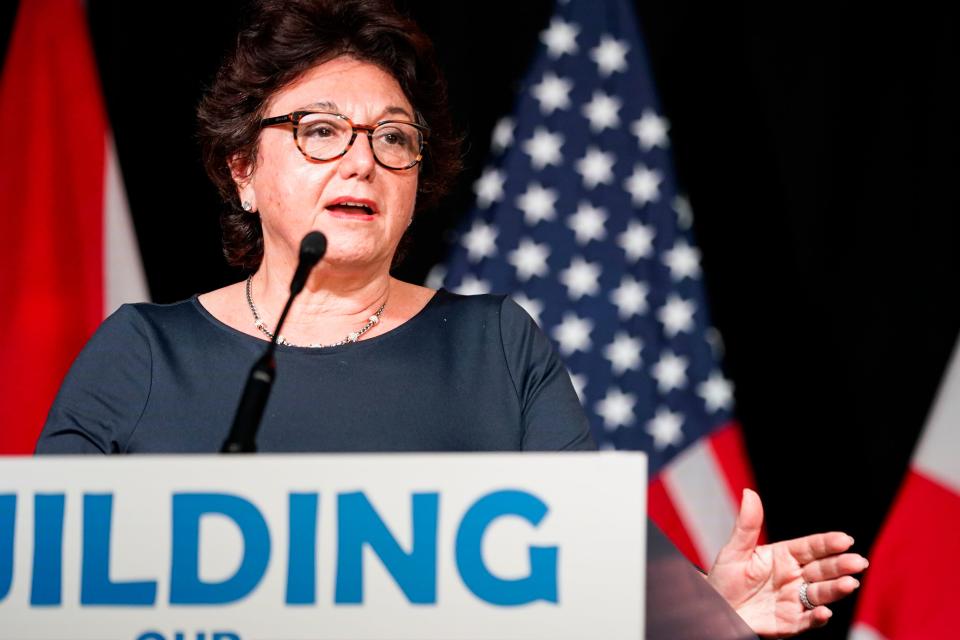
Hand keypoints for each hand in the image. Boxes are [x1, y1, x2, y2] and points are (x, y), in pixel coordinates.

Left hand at [706, 489, 868, 637]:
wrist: (715, 610)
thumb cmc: (724, 579)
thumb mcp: (734, 551)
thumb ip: (747, 526)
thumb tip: (750, 493)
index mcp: (783, 556)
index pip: (810, 548)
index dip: (827, 544)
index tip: (845, 539)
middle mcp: (794, 577)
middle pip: (822, 570)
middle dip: (841, 566)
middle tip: (858, 562)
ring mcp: (794, 600)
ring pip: (820, 593)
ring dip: (836, 590)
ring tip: (849, 584)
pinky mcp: (790, 622)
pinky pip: (807, 620)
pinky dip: (817, 617)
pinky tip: (825, 612)